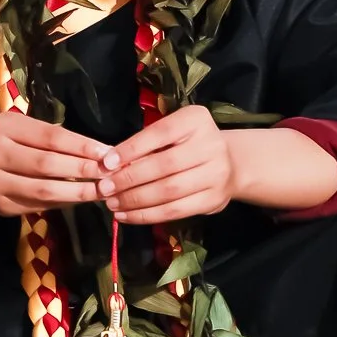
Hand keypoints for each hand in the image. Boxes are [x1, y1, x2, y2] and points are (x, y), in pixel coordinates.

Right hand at [0, 110, 120, 216]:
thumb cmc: (8, 144)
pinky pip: (38, 205)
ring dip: (77, 192)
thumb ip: (54, 139)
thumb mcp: (24, 130)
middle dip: (83, 170)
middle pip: (47, 164)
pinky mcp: (0, 206)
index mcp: (4, 126)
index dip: (82, 146)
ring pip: (43, 190)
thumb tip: (100, 154)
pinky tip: (80, 199)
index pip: (50, 137)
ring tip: (101, 191)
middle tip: (110, 174)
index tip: (108, 153)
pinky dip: (63, 203)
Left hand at [100, 106, 235, 223]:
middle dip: (129, 179)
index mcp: (196, 121)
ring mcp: (215, 175)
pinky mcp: (213, 200)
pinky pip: (175, 211)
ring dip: (135, 200)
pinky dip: (147, 215)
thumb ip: (148, 144)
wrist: (231, 164)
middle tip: (105, 188)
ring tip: (112, 204)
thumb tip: (111, 165)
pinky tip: (128, 215)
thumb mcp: (173, 132)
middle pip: (164, 166)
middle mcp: (210, 146)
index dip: (131, 149)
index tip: (107, 163)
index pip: (160, 133)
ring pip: (168, 192)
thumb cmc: (190, 144)